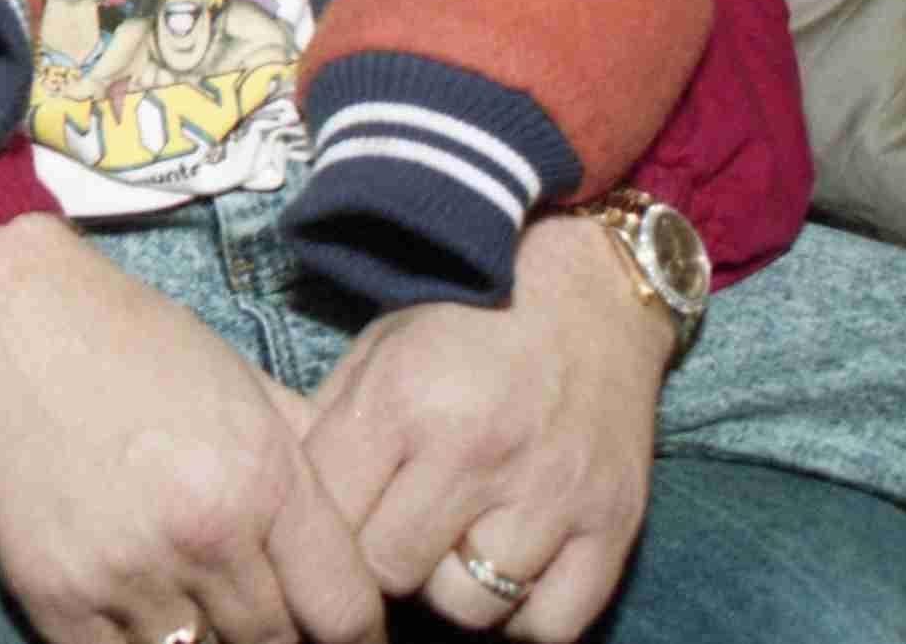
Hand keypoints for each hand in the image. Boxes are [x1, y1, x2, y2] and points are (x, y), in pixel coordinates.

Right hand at [0, 214, 383, 643]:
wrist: (11, 319)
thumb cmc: (138, 345)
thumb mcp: (247, 388)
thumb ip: (311, 467)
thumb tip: (363, 537)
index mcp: (261, 478)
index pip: (344, 616)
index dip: (354, 634)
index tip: (340, 629)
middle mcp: (200, 534)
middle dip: (280, 633)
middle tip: (264, 607)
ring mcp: (123, 572)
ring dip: (211, 641)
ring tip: (202, 601)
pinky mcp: (53, 596)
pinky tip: (145, 608)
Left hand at [299, 216, 669, 638]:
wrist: (588, 294)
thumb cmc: (468, 324)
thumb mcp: (380, 350)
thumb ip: (331, 430)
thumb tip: (294, 516)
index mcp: (404, 402)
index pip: (332, 522)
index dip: (329, 529)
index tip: (344, 518)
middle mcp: (476, 452)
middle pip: (393, 574)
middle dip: (387, 561)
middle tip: (401, 531)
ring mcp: (549, 494)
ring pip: (469, 608)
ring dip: (454, 590)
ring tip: (458, 545)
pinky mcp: (611, 525)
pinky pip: (549, 626)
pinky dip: (524, 616)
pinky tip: (512, 572)